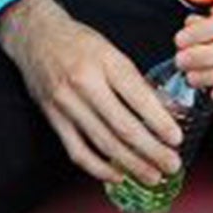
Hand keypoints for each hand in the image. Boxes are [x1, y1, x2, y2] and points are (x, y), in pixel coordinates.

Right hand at [0, 0, 182, 184]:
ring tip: (151, 176)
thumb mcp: (112, 51)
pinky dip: (98, 168)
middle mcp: (84, 83)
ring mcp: (66, 103)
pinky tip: (116, 175)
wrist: (35, 36)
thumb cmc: (78, 42)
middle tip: (171, 165)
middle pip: (123, 127)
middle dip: (152, 151)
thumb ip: (134, 81)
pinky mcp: (53, 118)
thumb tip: (163, 112)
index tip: (176, 139)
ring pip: (104, 143)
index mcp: (105, 62)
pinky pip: (77, 150)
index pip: (138, 98)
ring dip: (131, 164)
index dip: (160, 122)